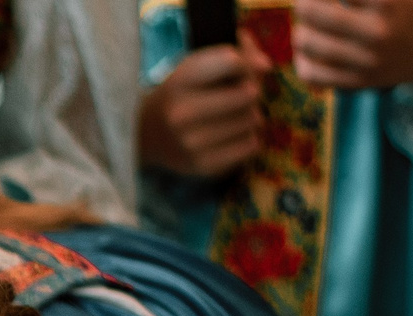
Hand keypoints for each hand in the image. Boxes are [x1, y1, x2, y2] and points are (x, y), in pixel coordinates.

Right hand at [139, 36, 271, 177]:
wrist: (146, 134)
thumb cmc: (184, 92)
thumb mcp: (199, 64)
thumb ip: (238, 53)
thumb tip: (266, 67)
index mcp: (180, 81)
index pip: (233, 61)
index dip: (244, 64)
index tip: (236, 71)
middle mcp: (182, 113)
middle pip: (249, 94)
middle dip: (251, 91)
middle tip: (239, 96)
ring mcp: (191, 143)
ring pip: (253, 120)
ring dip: (251, 116)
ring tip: (234, 116)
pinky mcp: (204, 166)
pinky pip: (252, 145)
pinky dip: (249, 138)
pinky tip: (233, 135)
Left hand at [293, 0, 412, 88]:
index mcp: (387, 1)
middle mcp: (375, 31)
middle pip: (309, 10)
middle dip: (302, 2)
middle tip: (306, 2)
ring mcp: (365, 60)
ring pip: (305, 41)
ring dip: (300, 27)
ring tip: (308, 22)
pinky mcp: (357, 82)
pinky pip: (310, 73)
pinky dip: (302, 58)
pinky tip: (307, 48)